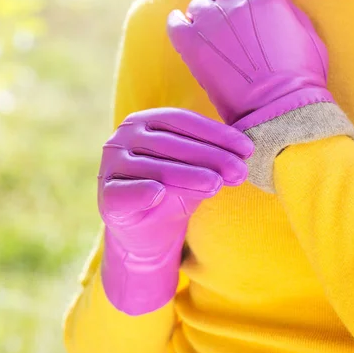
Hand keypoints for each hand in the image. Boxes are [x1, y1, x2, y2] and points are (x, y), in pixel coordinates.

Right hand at [98, 108, 252, 314]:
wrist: (146, 231)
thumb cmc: (174, 190)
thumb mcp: (197, 171)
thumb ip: (212, 160)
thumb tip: (241, 159)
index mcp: (145, 121)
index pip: (182, 121)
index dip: (216, 134)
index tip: (247, 149)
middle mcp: (123, 136)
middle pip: (172, 143)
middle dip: (210, 157)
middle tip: (239, 170)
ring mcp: (111, 165)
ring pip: (155, 167)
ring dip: (188, 175)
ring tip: (216, 184)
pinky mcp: (106, 196)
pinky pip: (125, 192)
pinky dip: (142, 192)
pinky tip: (159, 194)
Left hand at [167, 0, 333, 131]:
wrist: (278, 108)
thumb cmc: (301, 77)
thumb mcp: (307, 34)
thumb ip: (287, 9)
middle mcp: (235, 0)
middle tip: (223, 10)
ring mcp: (211, 21)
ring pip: (196, 4)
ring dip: (202, 14)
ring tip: (210, 33)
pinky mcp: (191, 44)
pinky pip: (174, 23)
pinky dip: (178, 24)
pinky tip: (184, 31)